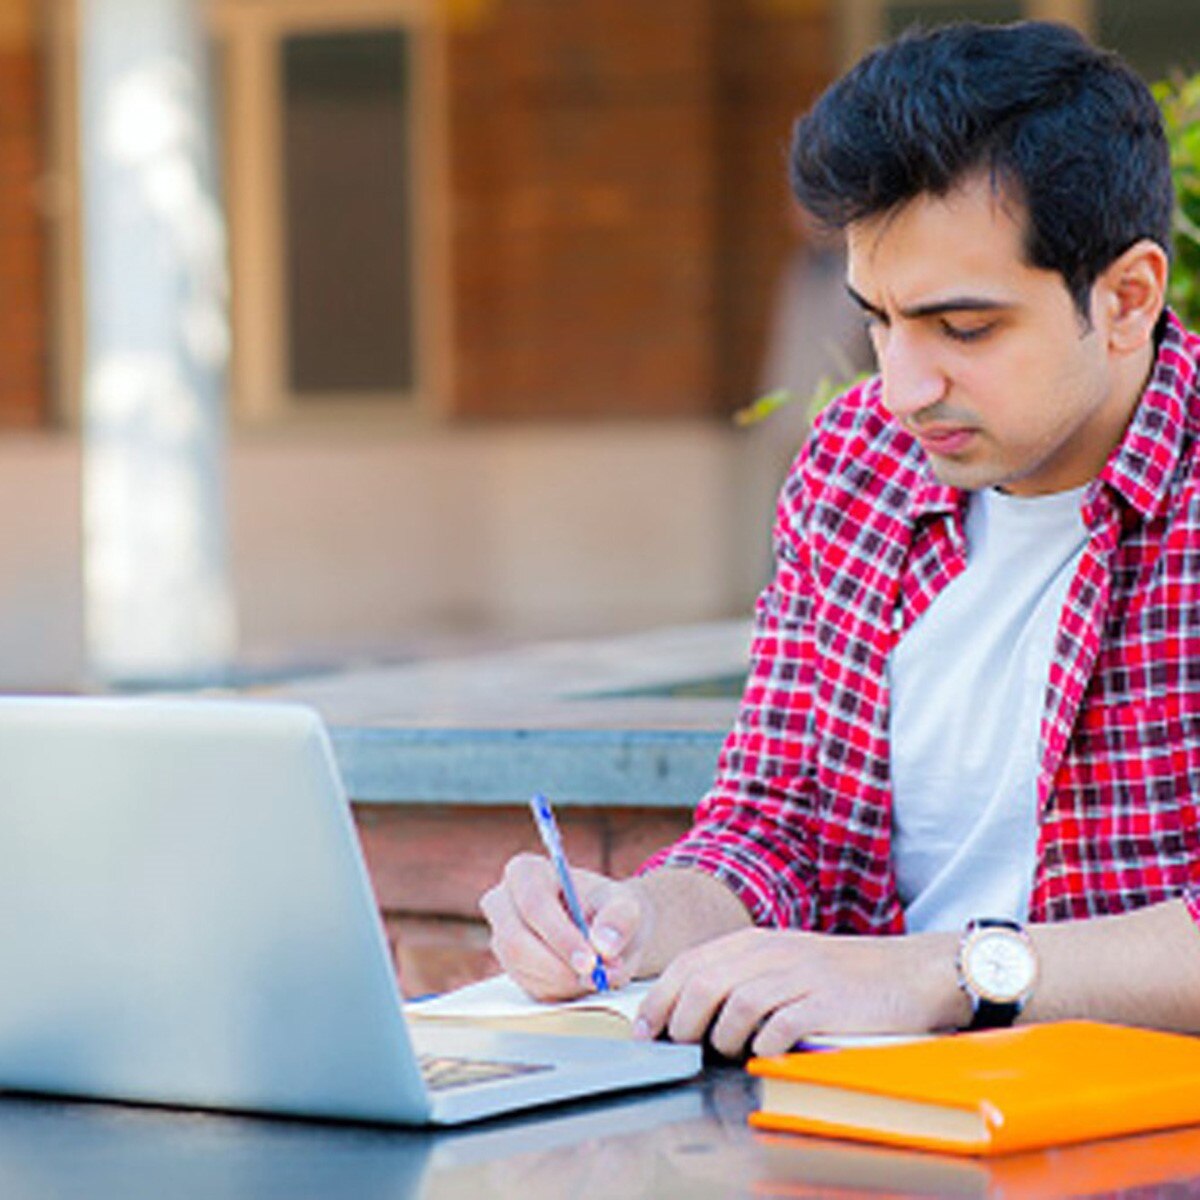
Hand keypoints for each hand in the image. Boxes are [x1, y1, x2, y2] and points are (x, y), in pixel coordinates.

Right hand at [479, 853, 653, 1000]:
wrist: (608, 931)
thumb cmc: (610, 910)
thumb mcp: (625, 905)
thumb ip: (619, 919)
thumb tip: (604, 944)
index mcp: (525, 871)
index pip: (533, 904)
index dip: (560, 935)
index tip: (590, 960)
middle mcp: (503, 903)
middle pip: (516, 941)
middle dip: (558, 966)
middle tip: (596, 978)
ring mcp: (502, 937)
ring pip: (523, 969)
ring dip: (565, 980)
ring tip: (600, 974)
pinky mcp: (511, 967)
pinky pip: (530, 987)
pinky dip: (562, 990)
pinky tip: (583, 979)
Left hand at [635, 927, 960, 1057]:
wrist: (909, 971)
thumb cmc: (840, 976)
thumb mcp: (784, 963)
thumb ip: (742, 978)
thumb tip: (689, 1012)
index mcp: (757, 942)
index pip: (690, 964)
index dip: (660, 997)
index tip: (644, 1027)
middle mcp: (773, 953)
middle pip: (704, 982)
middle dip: (680, 1019)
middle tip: (677, 1044)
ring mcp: (799, 976)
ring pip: (735, 1004)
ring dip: (720, 1036)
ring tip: (724, 1050)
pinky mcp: (826, 1003)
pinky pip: (779, 1026)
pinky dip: (762, 1045)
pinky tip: (764, 1052)